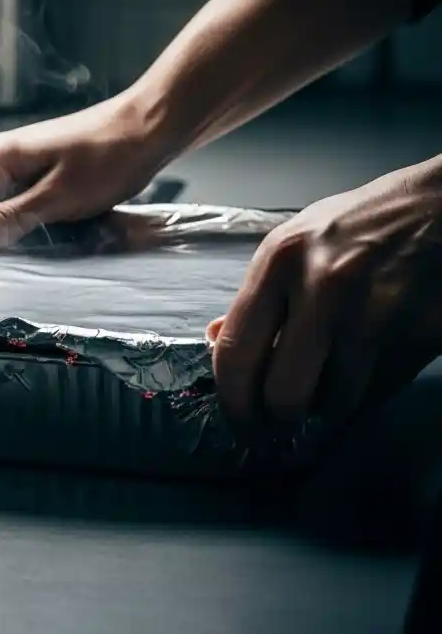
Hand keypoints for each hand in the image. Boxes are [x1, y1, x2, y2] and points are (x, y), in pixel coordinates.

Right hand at [0, 92, 170, 252]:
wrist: (148, 127)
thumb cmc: (108, 160)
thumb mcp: (57, 198)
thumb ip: (7, 218)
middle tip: (24, 258)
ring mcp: (15, 160)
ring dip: (12, 230)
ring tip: (46, 241)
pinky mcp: (34, 167)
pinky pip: (15, 201)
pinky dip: (28, 218)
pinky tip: (55, 225)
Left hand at [212, 159, 441, 430]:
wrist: (441, 208)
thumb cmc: (360, 226)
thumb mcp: (296, 242)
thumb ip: (258, 293)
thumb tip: (214, 337)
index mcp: (279, 261)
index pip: (235, 351)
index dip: (232, 400)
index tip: (239, 420)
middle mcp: (320, 287)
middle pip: (282, 393)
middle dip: (277, 420)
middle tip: (277, 424)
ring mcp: (371, 314)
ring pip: (333, 402)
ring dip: (328, 404)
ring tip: (331, 377)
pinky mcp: (416, 335)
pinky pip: (376, 392)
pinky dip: (365, 393)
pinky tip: (366, 366)